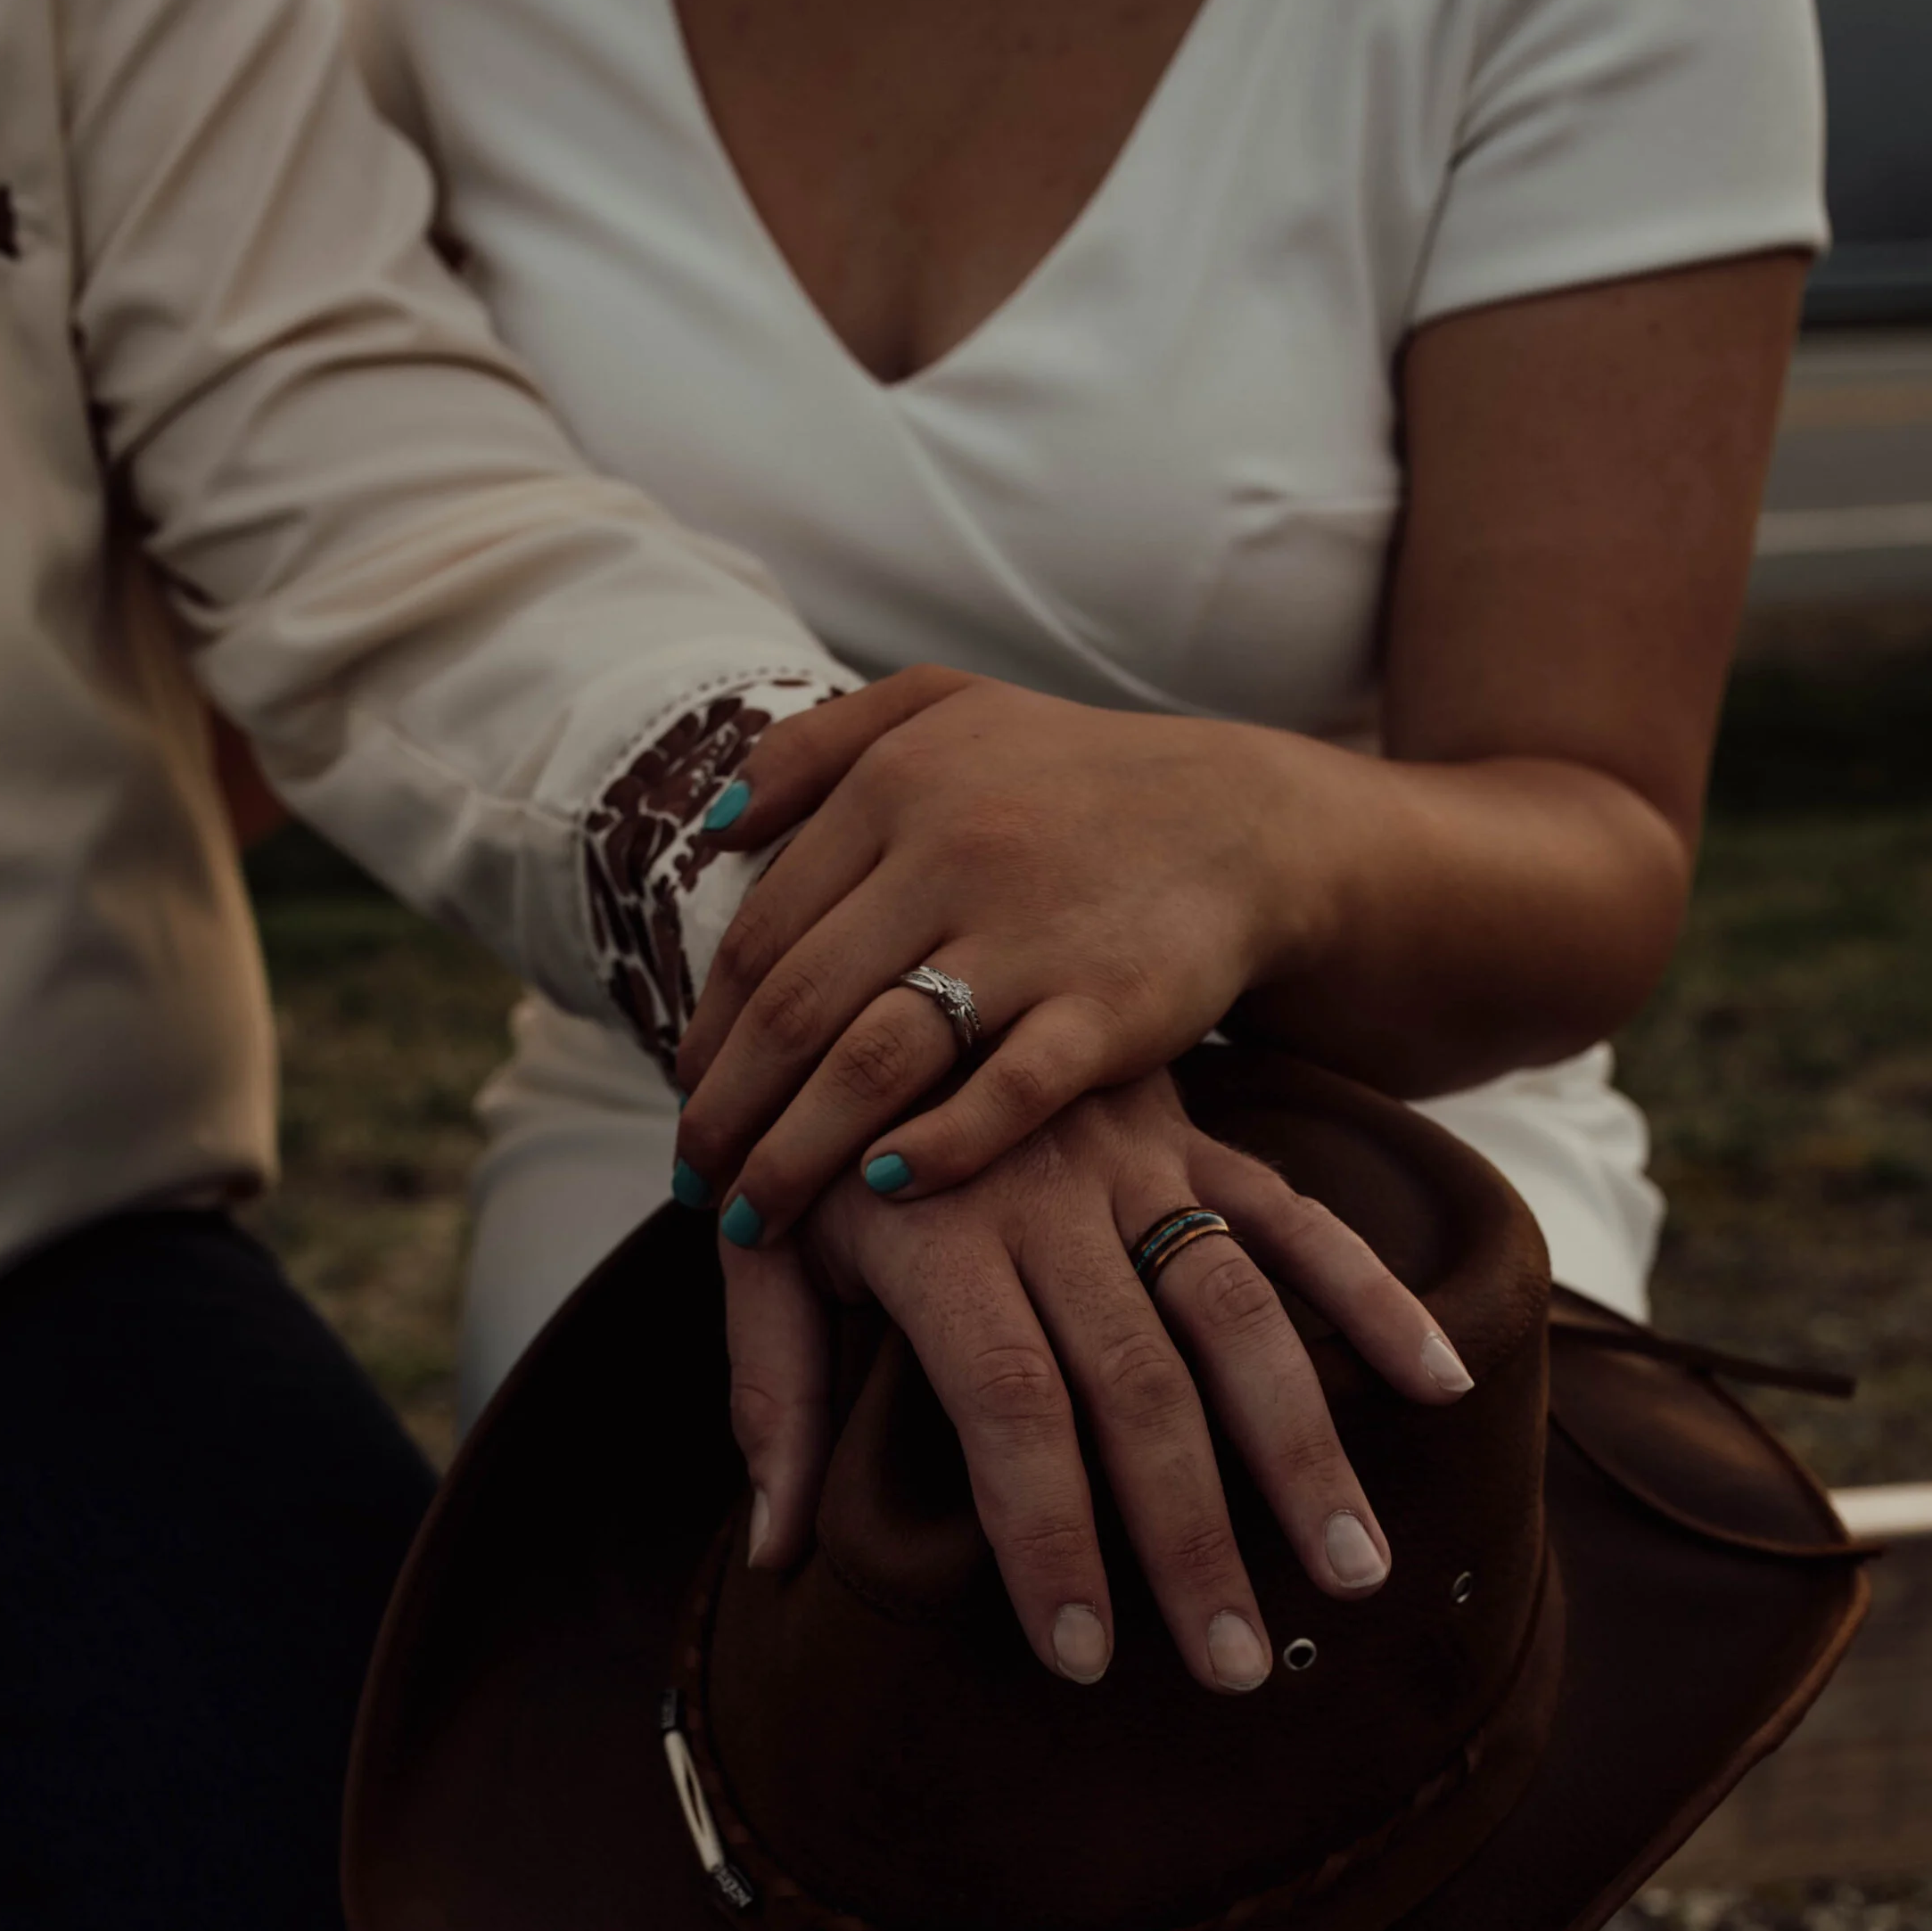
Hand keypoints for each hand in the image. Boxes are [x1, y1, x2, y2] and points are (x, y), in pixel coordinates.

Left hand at [672, 669, 1320, 1246]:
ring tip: (755, 1220)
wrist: (1245, 821)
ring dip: (796, 1155)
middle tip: (696, 1186)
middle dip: (727, 1116)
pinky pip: (1004, 1096)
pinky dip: (935, 1148)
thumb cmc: (1072, 782)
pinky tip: (881, 1187)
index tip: (686, 1107)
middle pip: (795, 1011)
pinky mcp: (1110, 1009)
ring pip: (873, 1062)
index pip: (759, 938)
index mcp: (895, 788)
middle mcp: (952, 855)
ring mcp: (1033, 937)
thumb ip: (815, 749)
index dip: (707, 1037)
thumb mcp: (941, 709)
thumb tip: (712, 833)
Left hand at [720, 1069, 1472, 1694]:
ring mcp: (1137, 1163)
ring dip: (1301, 1450)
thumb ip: (772, 1391)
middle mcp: (1051, 1196)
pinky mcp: (1196, 1137)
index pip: (1011, 1407)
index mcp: (937, 1233)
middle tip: (1235, 1668)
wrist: (868, 954)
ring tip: (1352, 1574)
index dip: (1050, 1532)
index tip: (1081, 1654)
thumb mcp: (756, 1243)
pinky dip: (1373, 1299)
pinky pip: (1297, 1219)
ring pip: (1236, 1317)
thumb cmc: (803, 1138)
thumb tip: (775, 1551)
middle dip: (1191, 1538)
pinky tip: (1440, 1386)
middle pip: (1140, 1387)